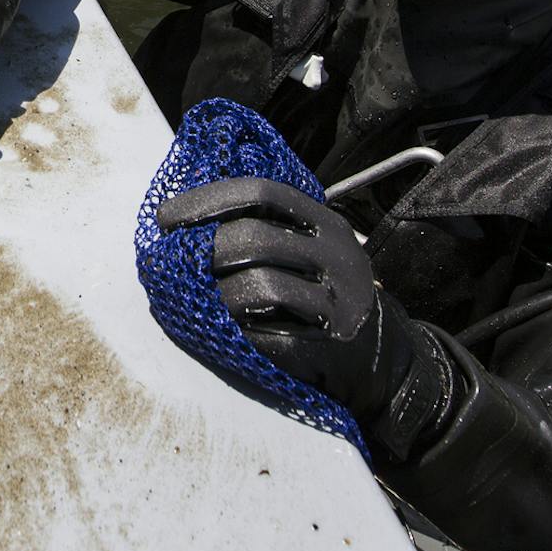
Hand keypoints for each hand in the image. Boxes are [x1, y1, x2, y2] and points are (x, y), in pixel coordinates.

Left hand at [157, 177, 446, 444]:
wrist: (385, 359)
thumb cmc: (326, 297)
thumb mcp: (309, 251)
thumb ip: (265, 230)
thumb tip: (186, 224)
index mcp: (325, 222)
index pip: (262, 191)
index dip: (208, 200)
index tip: (166, 218)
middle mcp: (336, 253)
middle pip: (257, 236)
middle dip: (205, 249)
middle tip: (177, 266)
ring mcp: (338, 299)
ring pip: (262, 284)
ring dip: (216, 293)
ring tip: (197, 301)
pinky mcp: (331, 344)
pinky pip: (273, 333)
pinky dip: (238, 330)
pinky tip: (222, 329)